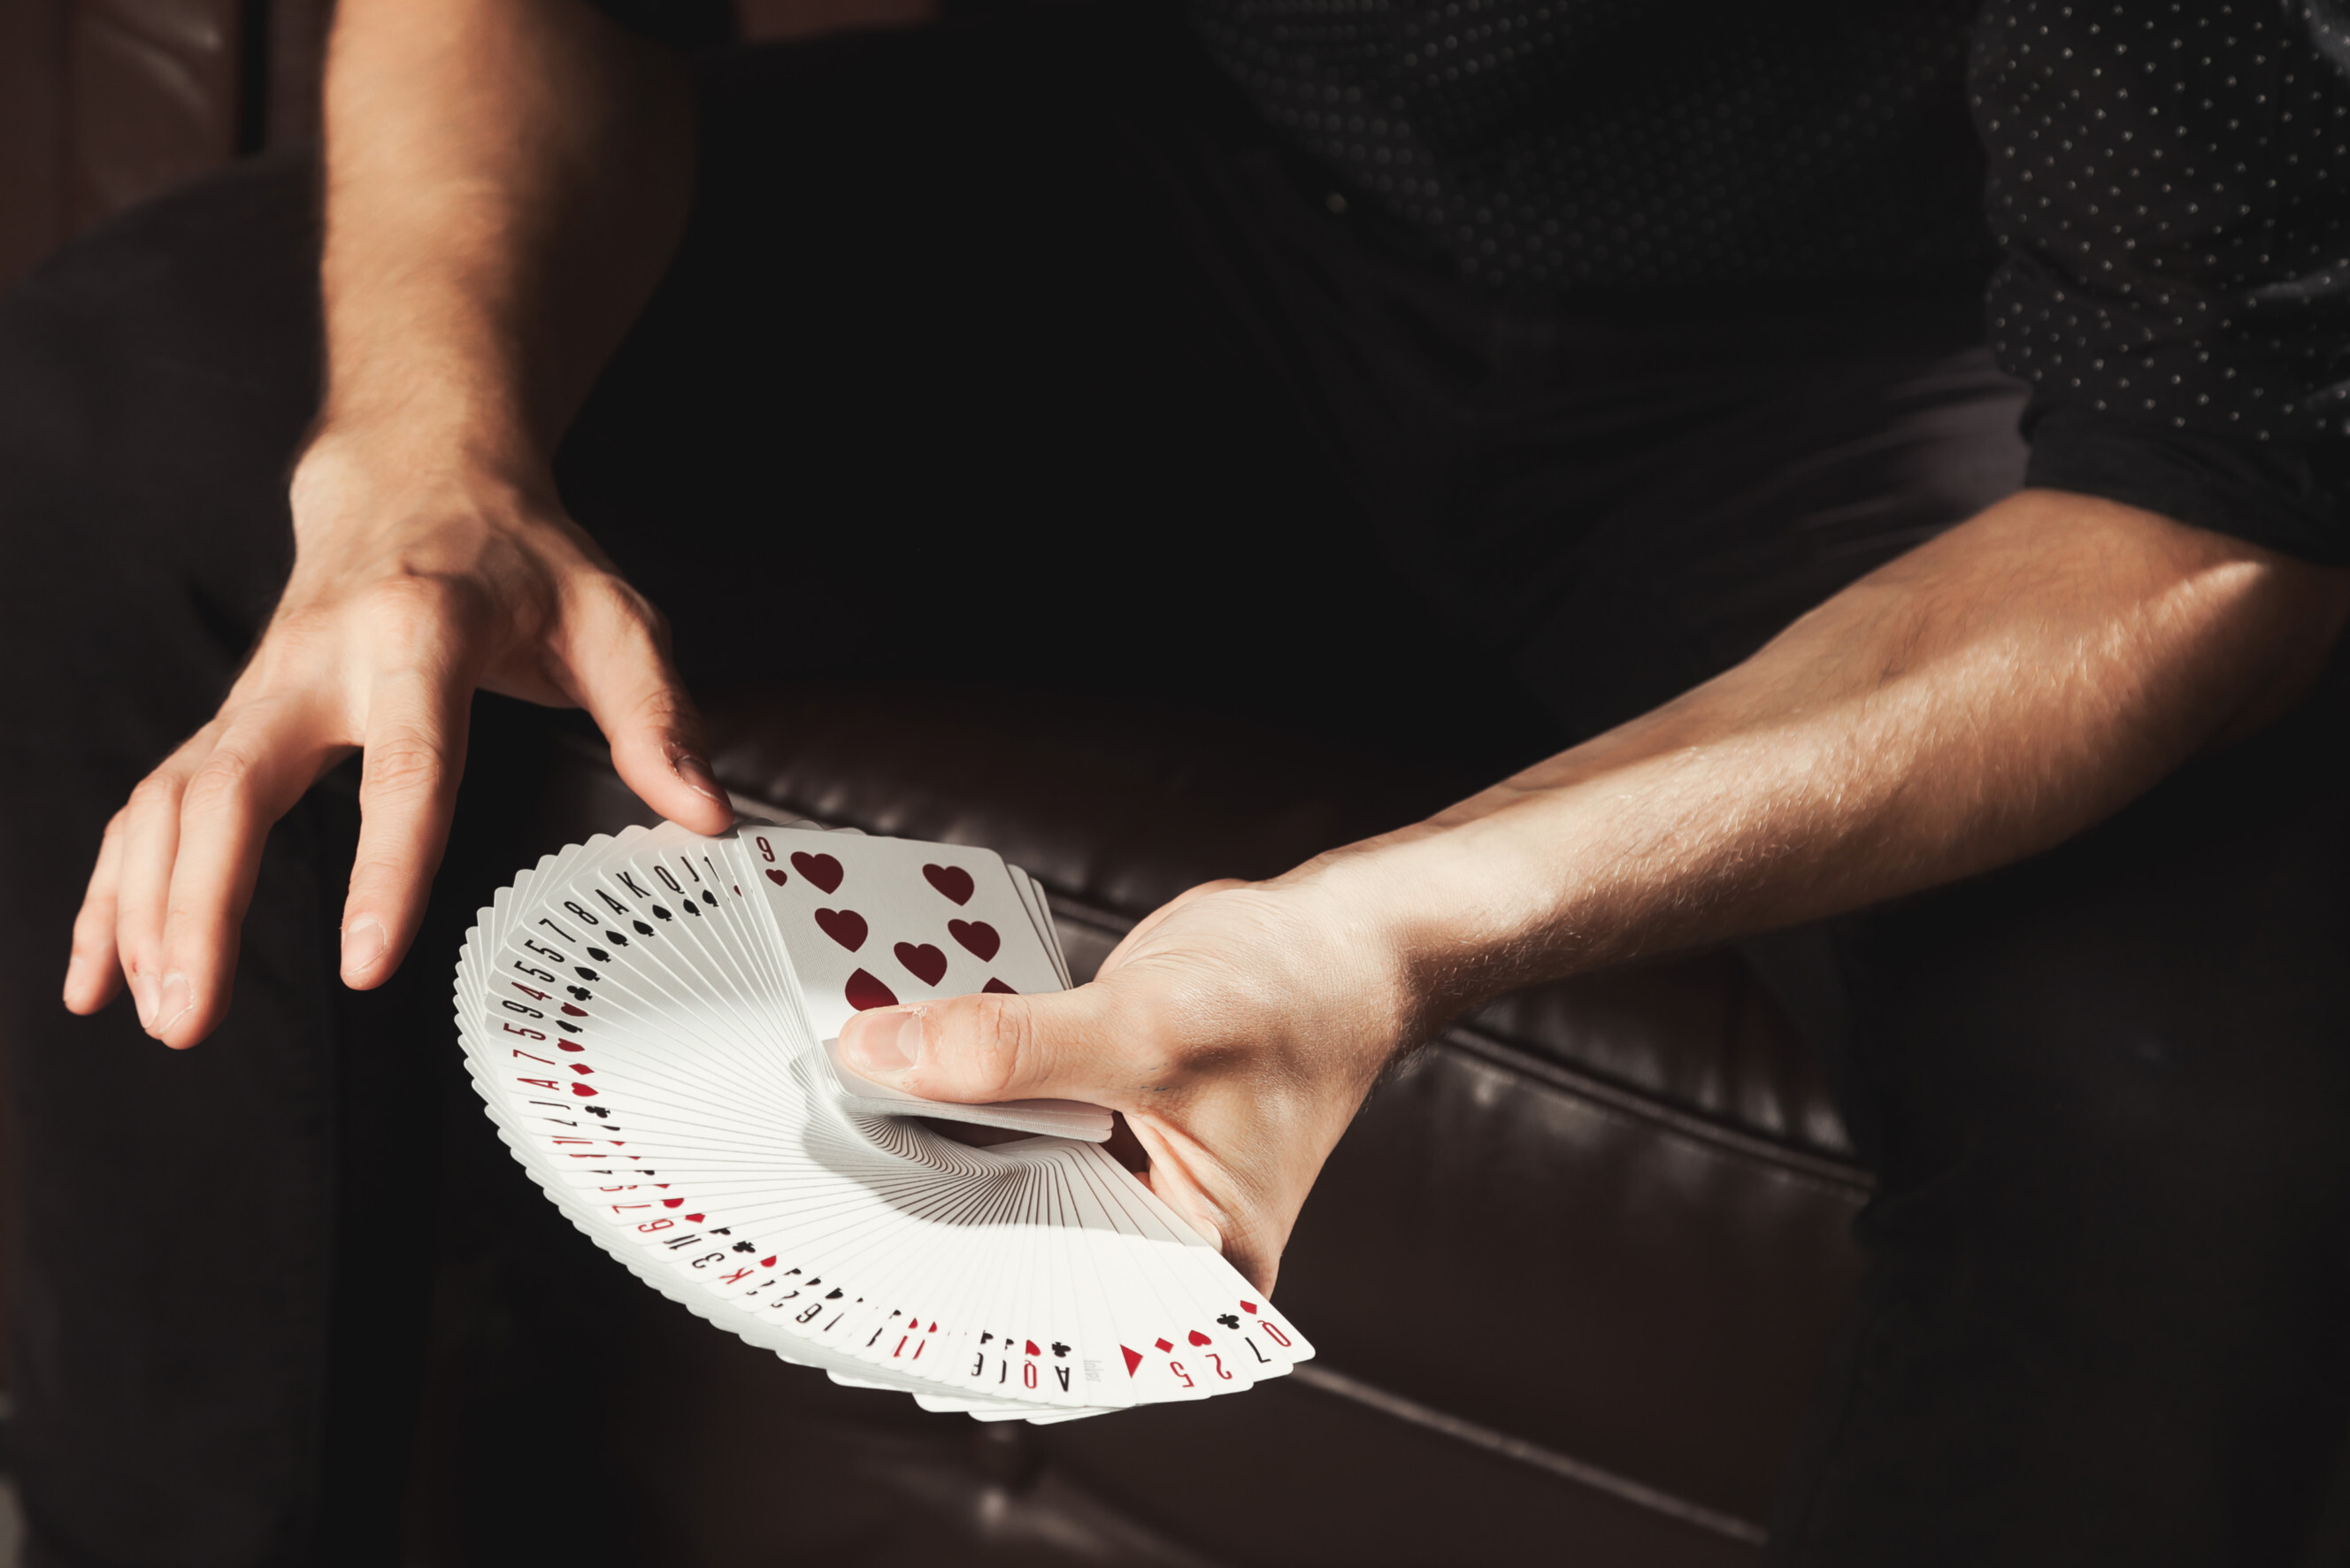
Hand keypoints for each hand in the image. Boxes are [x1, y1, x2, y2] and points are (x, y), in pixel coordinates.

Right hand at [62, 429, 734, 1047]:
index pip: (403, 765)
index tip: (366, 962)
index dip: (385, 868)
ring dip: (145, 911)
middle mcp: (315, 660)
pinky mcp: (230, 717)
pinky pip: (152, 805)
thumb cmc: (517, 557)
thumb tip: (703, 816)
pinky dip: (116, 887)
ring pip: (171, 802)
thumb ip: (657, 716)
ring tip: (156, 1017)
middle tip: (193, 1018)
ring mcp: (257, 689)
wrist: (416, 472)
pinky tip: (101, 971)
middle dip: (200, 908)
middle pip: (234, 788)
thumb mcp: (612, 616)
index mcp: (419, 634)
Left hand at [837, 868, 1422, 1291]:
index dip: (950, 1283)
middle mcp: (1149, 1236)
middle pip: (1008, 1236)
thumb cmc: (1298, 999)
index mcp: (1191, 1268)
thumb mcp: (1147, 1028)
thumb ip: (1013, 1049)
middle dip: (922, 1201)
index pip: (1049, 1304)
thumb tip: (883, 1055)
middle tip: (821, 1179)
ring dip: (927, 1135)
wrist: (1335, 935)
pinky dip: (957, 1084)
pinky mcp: (1089, 1116)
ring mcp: (1116, 1175)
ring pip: (996, 1167)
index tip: (854, 1255)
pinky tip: (891, 1061)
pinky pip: (1004, 1113)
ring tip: (837, 1117)